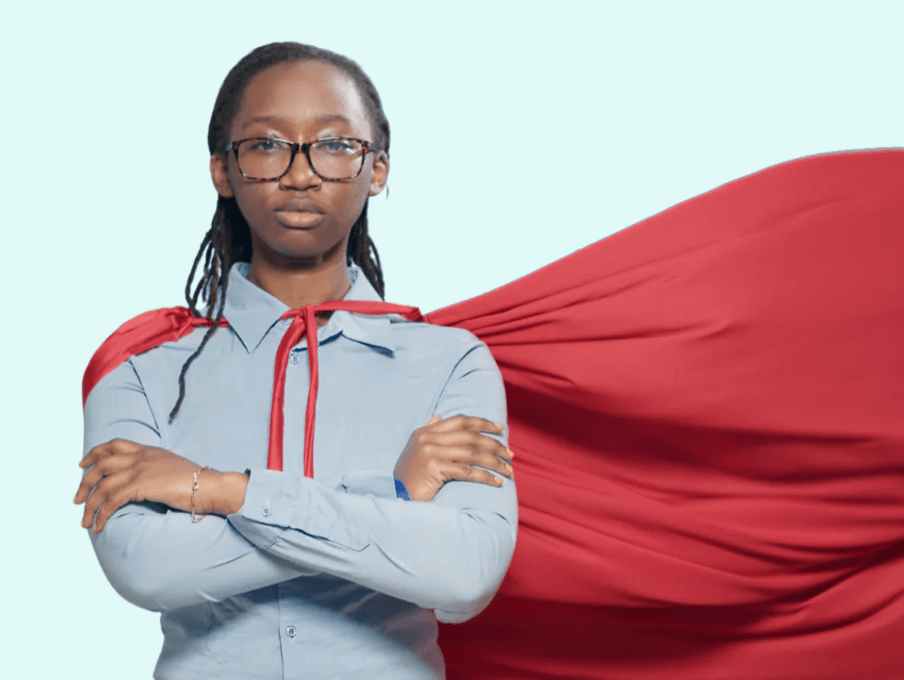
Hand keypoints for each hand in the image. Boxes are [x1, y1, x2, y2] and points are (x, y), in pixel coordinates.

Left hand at [74, 439, 236, 532]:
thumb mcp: (174, 467)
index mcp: (148, 450)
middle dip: (84, 483)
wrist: (210, 486)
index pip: (114, 445)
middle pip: (101, 465)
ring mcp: (140, 470)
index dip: (94, 454)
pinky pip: (111, 501)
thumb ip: (159, 466)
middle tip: (76, 500)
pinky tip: (99, 525)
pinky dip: (101, 514)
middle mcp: (141, 457)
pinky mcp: (141, 486)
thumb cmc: (197, 481)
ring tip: (85, 522)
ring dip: (89, 505)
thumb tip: (154, 473)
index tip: (82, 464)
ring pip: (102, 486)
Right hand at [394, 415, 513, 501]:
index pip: (460, 421)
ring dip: (494, 462)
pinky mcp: (435, 468)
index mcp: (424, 432)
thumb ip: (428, 432)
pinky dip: (486, 476)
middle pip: (470, 436)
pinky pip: (468, 471)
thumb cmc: (410, 479)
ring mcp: (430, 452)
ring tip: (508, 470)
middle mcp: (427, 439)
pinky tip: (497, 482)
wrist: (398, 498)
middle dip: (494, 444)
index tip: (501, 429)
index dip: (482, 423)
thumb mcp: (415, 451)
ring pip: (472, 453)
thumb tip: (440, 416)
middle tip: (510, 455)